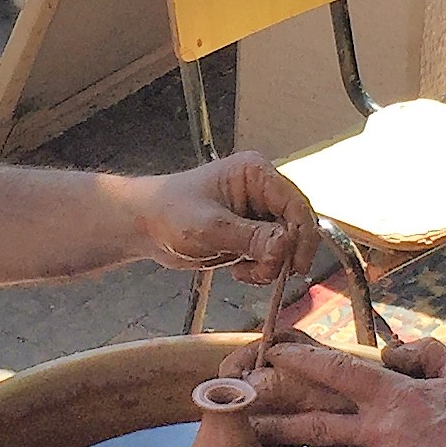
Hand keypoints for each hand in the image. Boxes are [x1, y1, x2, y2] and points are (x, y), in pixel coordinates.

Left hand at [133, 153, 318, 286]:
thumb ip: (251, 238)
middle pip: (295, 226)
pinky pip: (271, 255)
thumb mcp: (211, 227)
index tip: (296, 264)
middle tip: (267, 273)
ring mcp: (257, 214)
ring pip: (285, 245)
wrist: (143, 226)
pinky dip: (261, 269)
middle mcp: (261, 190)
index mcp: (255, 173)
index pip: (295, 204)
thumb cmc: (168, 213)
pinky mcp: (250, 234)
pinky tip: (238, 271)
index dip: (302, 235)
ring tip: (243, 271)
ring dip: (270, 265)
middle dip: (283, 254)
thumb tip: (285, 248)